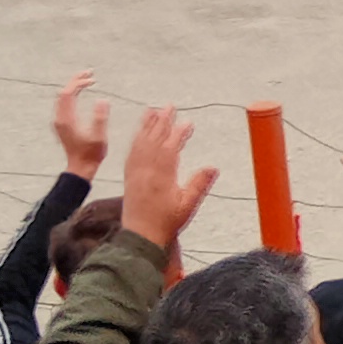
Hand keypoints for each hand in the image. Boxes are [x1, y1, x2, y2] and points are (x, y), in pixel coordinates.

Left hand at [52, 71, 109, 172]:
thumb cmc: (90, 154)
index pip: (68, 94)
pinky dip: (73, 94)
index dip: (78, 83)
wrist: (80, 167)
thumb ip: (100, 118)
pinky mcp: (63, 124)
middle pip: (63, 93)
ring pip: (63, 97)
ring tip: (87, 80)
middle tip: (90, 73)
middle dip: (76, 80)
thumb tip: (102, 100)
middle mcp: (60, 119)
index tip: (92, 78)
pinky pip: (65, 103)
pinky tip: (82, 93)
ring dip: (74, 87)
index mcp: (67, 120)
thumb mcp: (99, 136)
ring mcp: (60, 121)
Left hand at [119, 105, 212, 249]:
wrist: (140, 237)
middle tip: (169, 106)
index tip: (188, 122)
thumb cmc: (165, 223)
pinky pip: (131, 153)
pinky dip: (136, 139)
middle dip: (162, 122)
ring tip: (152, 111)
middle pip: (154, 140)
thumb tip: (213, 168)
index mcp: (161, 177)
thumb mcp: (188, 206)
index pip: (170, 148)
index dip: (179, 134)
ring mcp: (135, 173)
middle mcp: (146, 171)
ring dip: (147, 126)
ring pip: (141, 144)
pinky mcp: (129, 177)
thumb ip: (199, 185)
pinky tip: (139, 133)